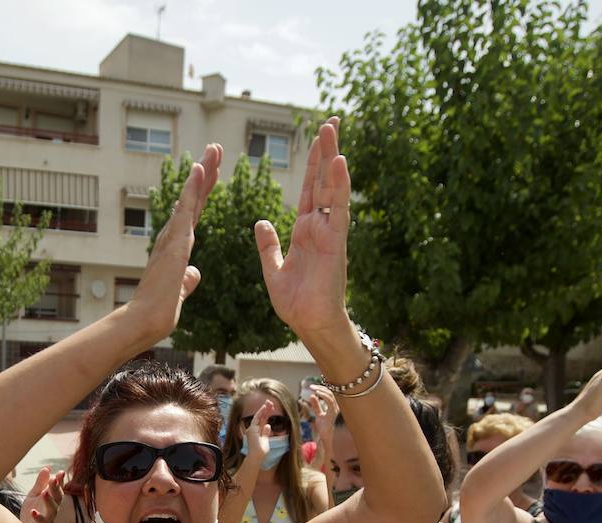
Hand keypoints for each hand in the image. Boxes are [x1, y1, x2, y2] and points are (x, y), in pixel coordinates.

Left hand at [21, 467, 65, 522]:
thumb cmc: (31, 511)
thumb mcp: (34, 495)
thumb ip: (40, 483)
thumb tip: (47, 468)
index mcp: (52, 499)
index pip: (58, 488)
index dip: (60, 481)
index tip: (61, 473)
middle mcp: (53, 508)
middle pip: (58, 498)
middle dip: (56, 488)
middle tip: (53, 479)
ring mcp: (49, 518)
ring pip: (53, 510)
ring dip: (49, 501)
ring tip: (44, 493)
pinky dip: (38, 517)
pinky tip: (33, 512)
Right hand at [125, 144, 221, 342]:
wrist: (145, 320)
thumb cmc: (159, 310)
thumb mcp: (180, 291)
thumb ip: (187, 280)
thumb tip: (195, 274)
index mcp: (177, 246)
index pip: (194, 213)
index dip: (203, 191)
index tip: (211, 172)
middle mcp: (173, 236)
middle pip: (193, 198)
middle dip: (205, 173)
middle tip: (214, 149)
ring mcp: (173, 237)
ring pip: (190, 198)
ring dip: (202, 173)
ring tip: (212, 149)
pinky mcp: (175, 242)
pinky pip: (185, 209)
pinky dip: (192, 188)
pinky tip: (199, 169)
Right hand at [243, 399, 276, 462]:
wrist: (256, 456)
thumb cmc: (261, 452)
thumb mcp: (265, 440)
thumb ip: (266, 433)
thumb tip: (268, 425)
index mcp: (257, 432)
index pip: (262, 420)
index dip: (267, 414)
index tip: (272, 408)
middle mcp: (253, 429)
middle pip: (261, 417)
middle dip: (266, 409)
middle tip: (271, 402)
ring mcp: (252, 429)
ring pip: (259, 416)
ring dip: (264, 409)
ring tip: (270, 402)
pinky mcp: (252, 429)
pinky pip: (257, 418)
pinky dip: (261, 412)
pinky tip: (265, 407)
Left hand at [256, 117, 349, 334]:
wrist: (309, 324)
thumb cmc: (296, 302)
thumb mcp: (273, 269)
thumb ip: (268, 245)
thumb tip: (261, 222)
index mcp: (306, 230)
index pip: (310, 188)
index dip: (314, 163)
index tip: (317, 138)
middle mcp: (320, 226)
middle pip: (324, 180)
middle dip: (326, 150)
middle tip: (331, 120)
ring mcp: (330, 232)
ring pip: (333, 188)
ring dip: (333, 158)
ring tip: (332, 129)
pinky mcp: (336, 242)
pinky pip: (339, 209)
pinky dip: (340, 186)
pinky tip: (339, 162)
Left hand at [305, 385, 338, 439]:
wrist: (325, 437)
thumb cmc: (323, 427)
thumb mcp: (318, 414)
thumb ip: (316, 405)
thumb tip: (312, 395)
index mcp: (333, 406)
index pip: (330, 394)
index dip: (322, 388)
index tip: (312, 387)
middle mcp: (336, 407)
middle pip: (330, 392)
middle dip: (320, 387)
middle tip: (311, 386)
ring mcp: (335, 410)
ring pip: (331, 395)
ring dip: (321, 390)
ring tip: (313, 389)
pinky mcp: (332, 413)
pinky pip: (330, 401)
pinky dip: (323, 395)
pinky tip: (317, 393)